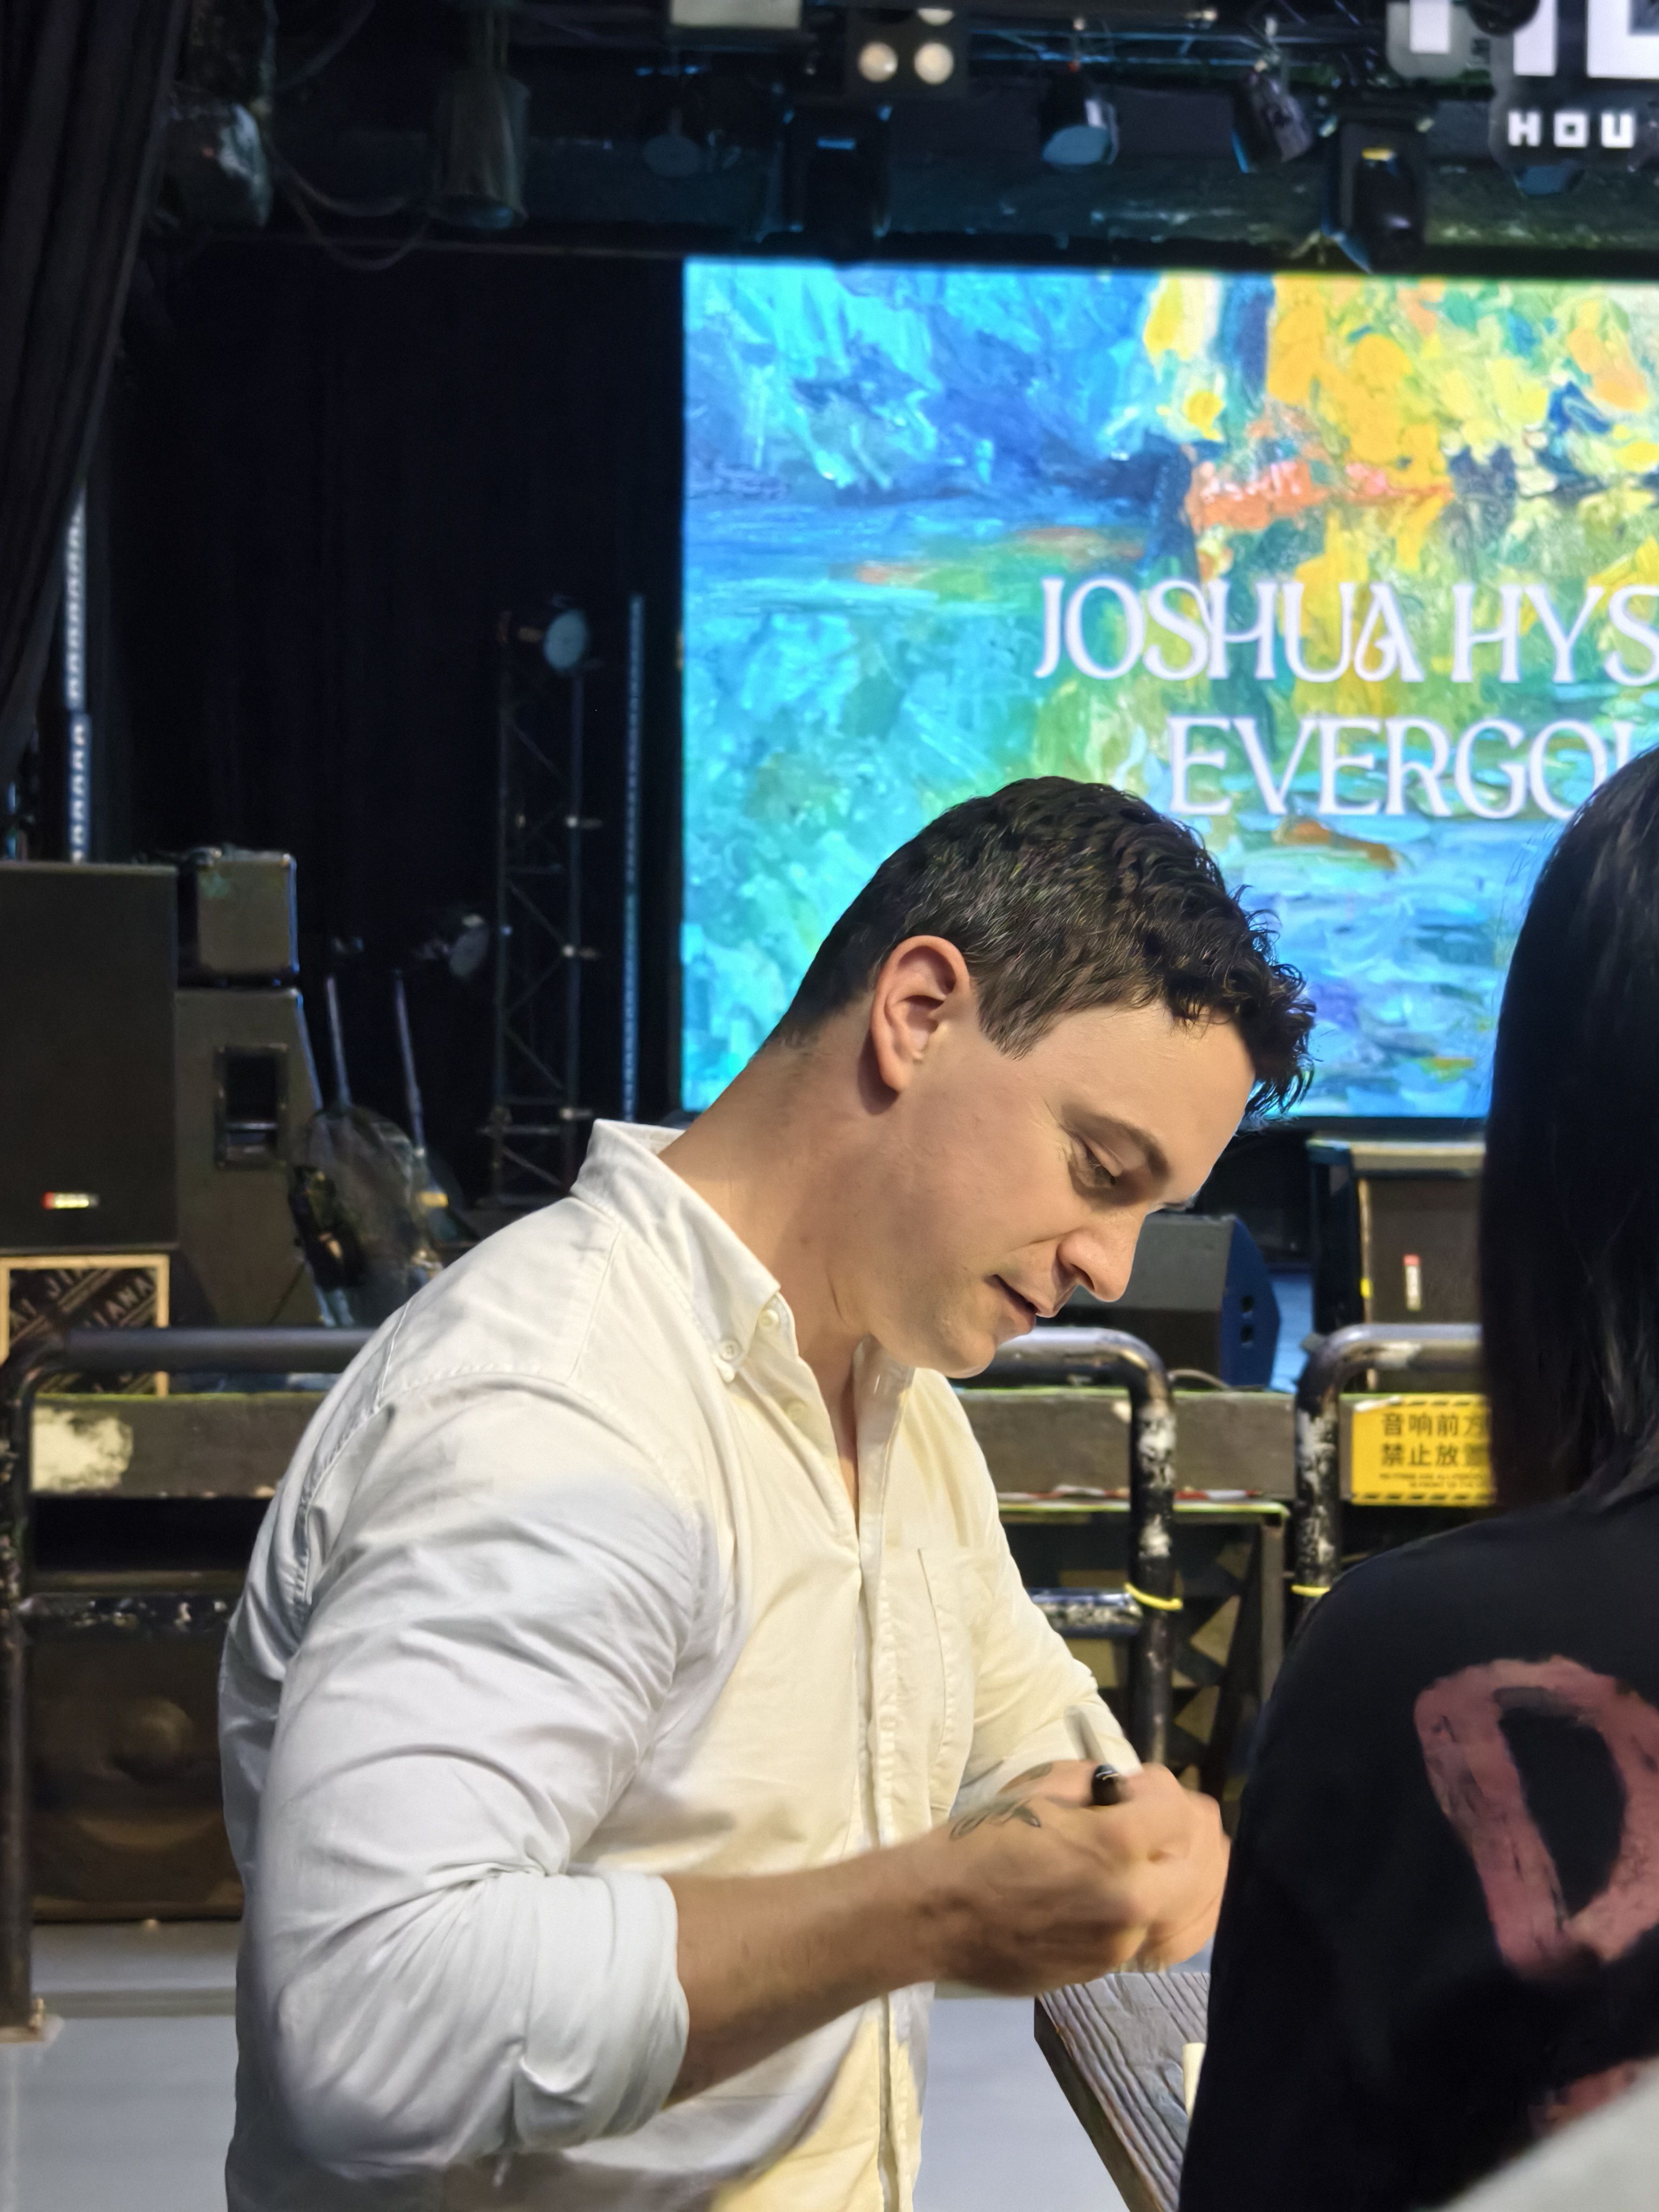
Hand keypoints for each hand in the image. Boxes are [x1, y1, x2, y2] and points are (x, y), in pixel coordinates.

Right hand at [915, 1764, 1227, 1993]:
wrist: (937, 1914)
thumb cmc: (981, 1840)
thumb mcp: (1040, 1788)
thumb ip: (1096, 1785)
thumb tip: (1128, 1792)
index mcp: (1115, 1844)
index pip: (1181, 1813)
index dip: (1163, 1792)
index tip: (1138, 1786)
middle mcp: (1132, 1899)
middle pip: (1207, 1866)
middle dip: (1197, 1834)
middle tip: (1179, 1819)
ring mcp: (1122, 1944)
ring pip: (1197, 1915)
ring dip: (1198, 1881)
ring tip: (1188, 1860)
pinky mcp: (1106, 1971)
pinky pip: (1163, 1944)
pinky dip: (1174, 1917)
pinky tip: (1167, 1901)